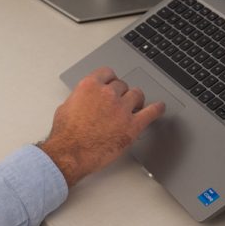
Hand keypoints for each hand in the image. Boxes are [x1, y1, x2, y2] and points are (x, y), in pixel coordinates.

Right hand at [38, 67, 164, 187]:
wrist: (70, 153)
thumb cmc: (66, 134)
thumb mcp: (66, 106)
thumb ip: (81, 97)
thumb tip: (86, 100)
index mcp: (90, 86)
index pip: (107, 72)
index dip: (110, 79)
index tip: (112, 83)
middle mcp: (107, 94)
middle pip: (122, 84)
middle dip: (120, 92)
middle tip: (119, 101)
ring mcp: (122, 109)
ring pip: (137, 94)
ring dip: (135, 99)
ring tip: (135, 105)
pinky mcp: (133, 125)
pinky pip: (152, 112)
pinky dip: (157, 109)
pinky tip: (159, 108)